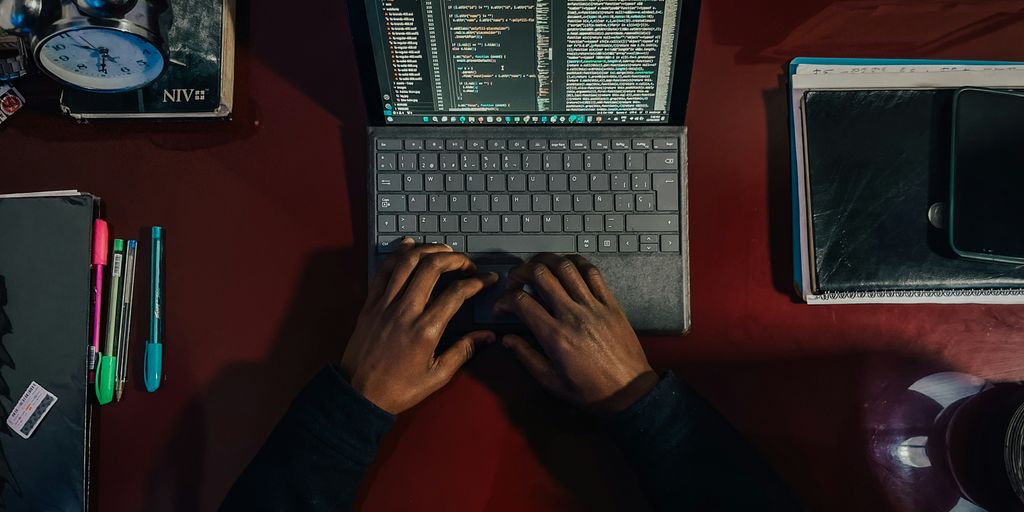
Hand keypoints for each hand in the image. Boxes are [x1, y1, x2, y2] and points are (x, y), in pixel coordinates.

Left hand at [340, 239, 498, 413]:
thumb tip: (488, 336)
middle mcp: (405, 310)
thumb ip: (464, 351)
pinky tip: (410, 245)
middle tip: (467, 264)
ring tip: (445, 251)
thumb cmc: (399, 389)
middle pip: (431, 268)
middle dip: (455, 258)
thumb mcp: (437, 376)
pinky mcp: (370, 303)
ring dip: (429, 249)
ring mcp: (385, 303)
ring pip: (407, 262)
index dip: (476, 282)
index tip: (488, 279)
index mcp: (425, 330)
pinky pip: (383, 270)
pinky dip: (397, 253)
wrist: (357, 394)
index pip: (456, 293)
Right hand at [496, 254, 657, 414]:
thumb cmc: (590, 391)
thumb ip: (526, 357)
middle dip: (520, 272)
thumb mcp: (551, 381)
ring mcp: (594, 305)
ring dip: (545, 261)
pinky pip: (592, 272)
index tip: (502, 307)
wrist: (629, 390)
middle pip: (540, 275)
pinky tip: (566, 266)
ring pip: (565, 267)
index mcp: (555, 336)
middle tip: (515, 281)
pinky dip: (575, 262)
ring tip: (537, 268)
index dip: (504, 300)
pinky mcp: (610, 302)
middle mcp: (573, 315)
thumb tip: (506, 338)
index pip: (521, 302)